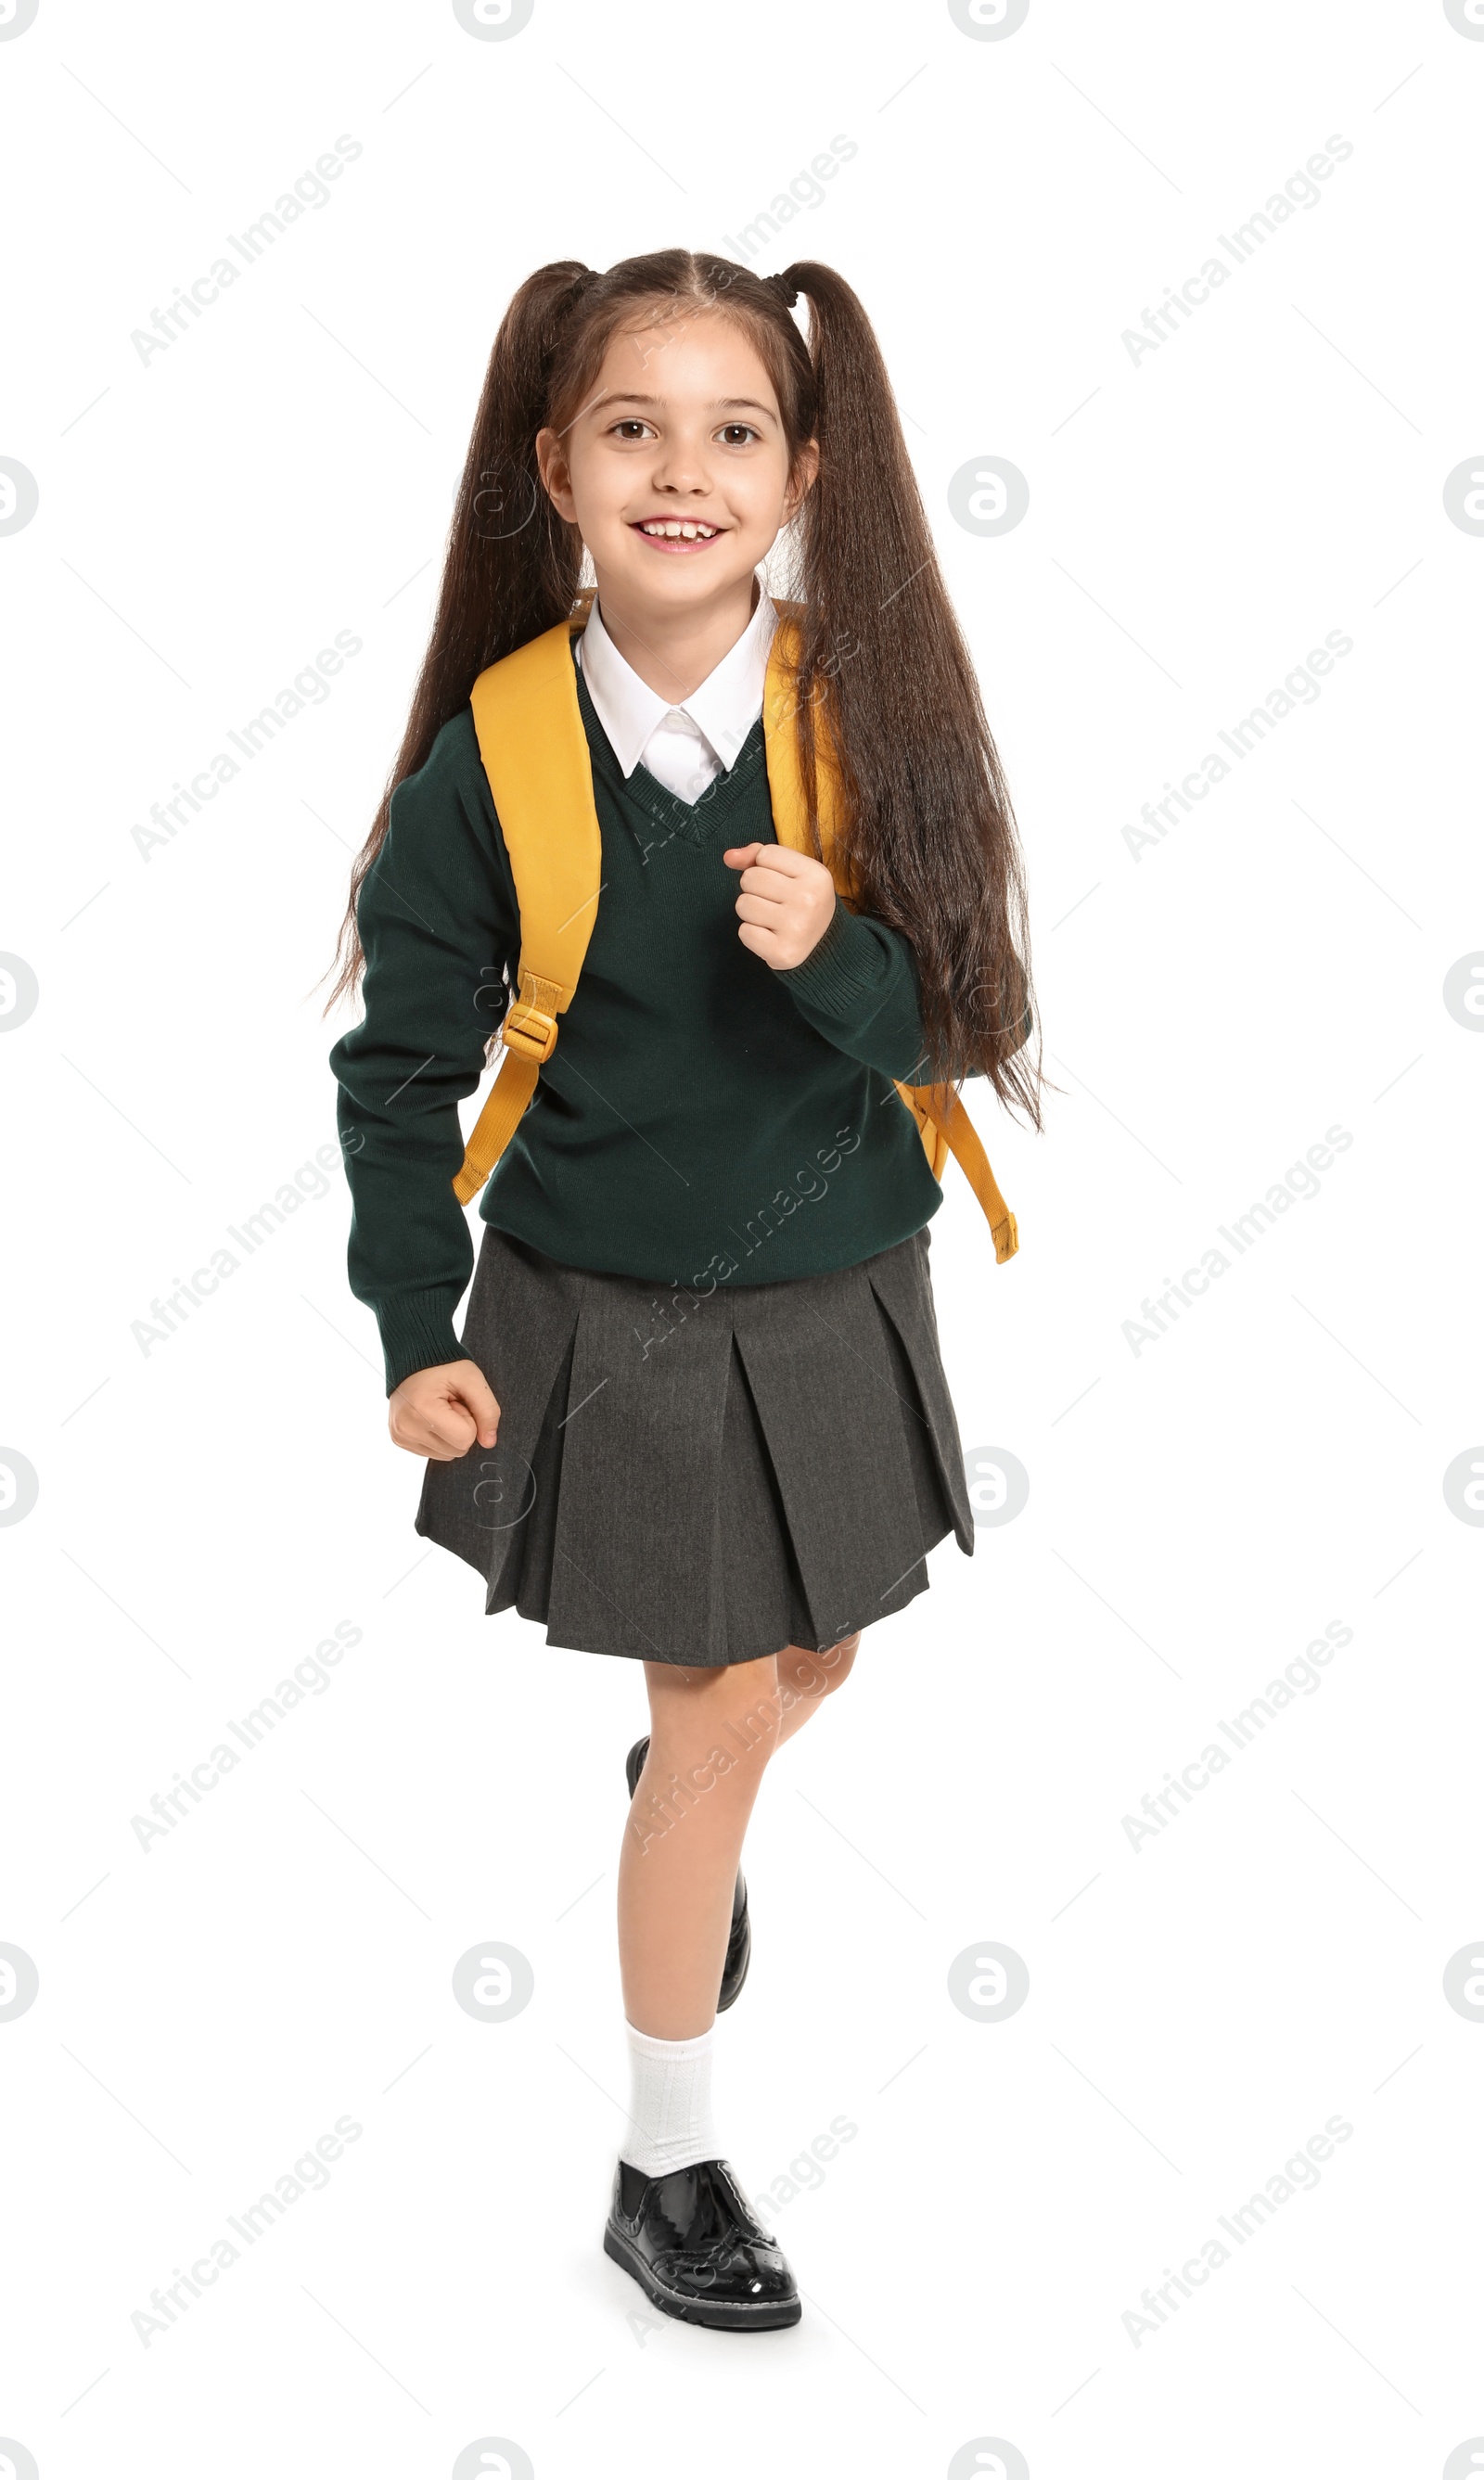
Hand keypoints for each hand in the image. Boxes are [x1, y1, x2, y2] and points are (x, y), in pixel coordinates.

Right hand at [388, 1358, 499, 1460]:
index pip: (465, 1439)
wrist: (414, 1357)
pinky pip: (433, 1452)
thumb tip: (489, 1442)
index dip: (469, 1419)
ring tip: (439, 1408)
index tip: (457, 1401)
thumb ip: (488, 1410)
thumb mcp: (472, 1379)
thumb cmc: (443, 1366)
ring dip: (450, 1434)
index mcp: (422, 1411)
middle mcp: (406, 1428)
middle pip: (457, 1451)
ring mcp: (400, 1436)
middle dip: (460, 1428)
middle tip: (449, 1404)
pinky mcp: (399, 1439)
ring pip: (446, 1455)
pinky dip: (438, 1437)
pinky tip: (430, 1416)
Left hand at [723, 842, 835, 969]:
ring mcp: (796, 927)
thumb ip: (758, 856)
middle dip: (755, 889)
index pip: (765, 854)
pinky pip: (744, 932)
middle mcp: (808, 899)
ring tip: (772, 919)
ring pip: (743, 904)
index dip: (765, 867)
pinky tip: (771, 937)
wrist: (822, 947)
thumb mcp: (791, 872)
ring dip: (751, 913)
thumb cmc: (801, 903)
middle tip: (776, 903)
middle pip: (750, 878)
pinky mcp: (783, 952)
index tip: (783, 882)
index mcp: (816, 875)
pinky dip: (752, 935)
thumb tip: (729, 856)